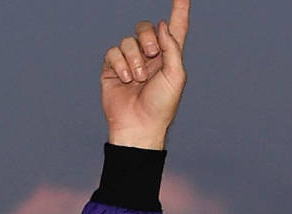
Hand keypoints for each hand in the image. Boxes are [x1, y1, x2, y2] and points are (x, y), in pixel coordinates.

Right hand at [100, 0, 190, 149]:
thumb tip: (163, 25)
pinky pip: (113, 52)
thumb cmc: (161, 105)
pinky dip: (120, 65)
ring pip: (127, 41)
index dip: (179, 11)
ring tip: (139, 80)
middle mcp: (150, 56)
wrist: (138, 125)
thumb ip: (172, 49)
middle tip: (152, 56)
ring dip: (134, 60)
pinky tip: (126, 80)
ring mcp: (130, 60)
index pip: (175, 29)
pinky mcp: (113, 67)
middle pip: (145, 28)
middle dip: (147, 39)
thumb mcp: (175, 77)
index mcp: (170, 57)